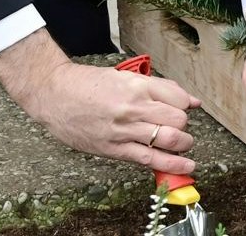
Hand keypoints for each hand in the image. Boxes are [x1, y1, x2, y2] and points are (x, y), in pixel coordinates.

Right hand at [0, 32, 201, 174]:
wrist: (54, 95)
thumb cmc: (88, 84)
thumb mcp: (125, 77)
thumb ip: (159, 88)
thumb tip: (191, 101)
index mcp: (137, 85)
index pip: (178, 97)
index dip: (185, 105)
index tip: (182, 109)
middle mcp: (134, 107)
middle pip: (178, 120)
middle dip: (184, 125)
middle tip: (178, 127)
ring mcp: (124, 129)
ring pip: (169, 139)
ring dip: (183, 144)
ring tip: (182, 144)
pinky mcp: (114, 148)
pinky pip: (149, 159)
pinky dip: (172, 165)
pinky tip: (186, 167)